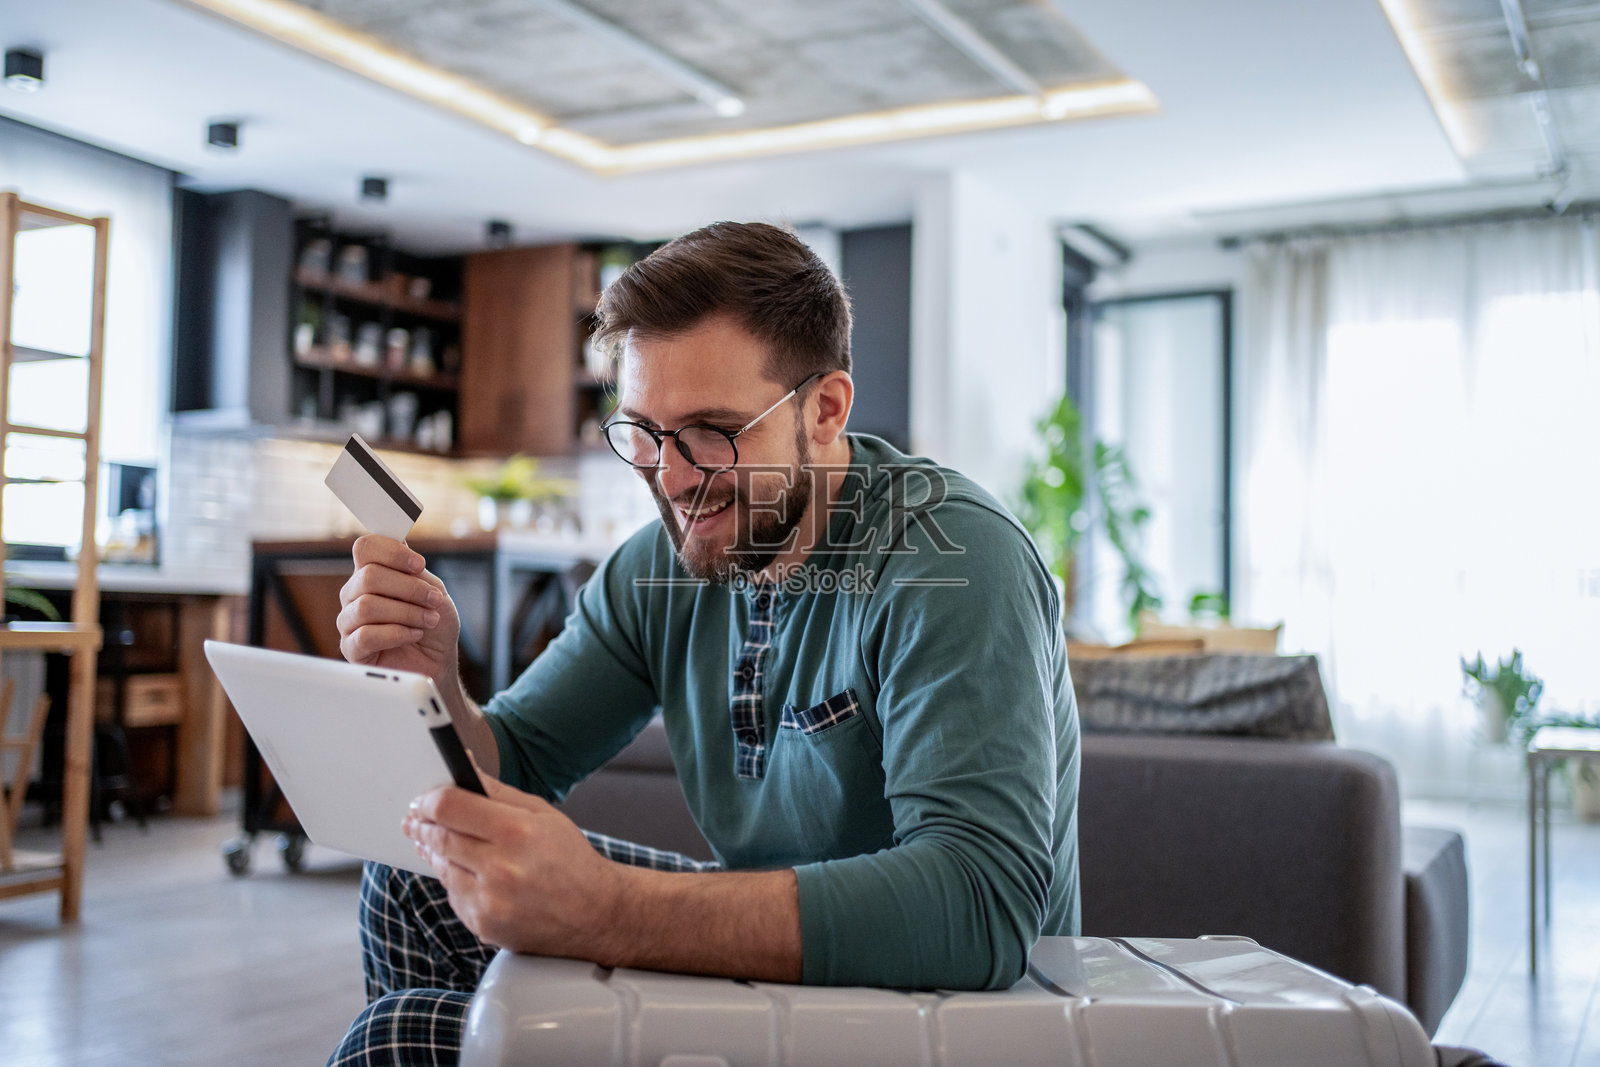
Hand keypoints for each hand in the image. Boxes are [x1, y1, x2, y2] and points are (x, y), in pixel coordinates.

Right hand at [337, 534, 460, 685]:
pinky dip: (397, 634)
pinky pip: (365, 635)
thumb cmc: (433, 626)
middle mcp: (356, 594)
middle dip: (409, 588)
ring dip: (406, 613)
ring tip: (428, 621)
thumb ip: (415, 571)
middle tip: (433, 601)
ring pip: (367, 605)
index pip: (366, 548)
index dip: (392, 552)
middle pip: (368, 575)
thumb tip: (400, 544)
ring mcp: (350, 621)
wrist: (438, 662)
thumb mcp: (433, 592)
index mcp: (373, 573)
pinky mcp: (351, 648)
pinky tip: (413, 636)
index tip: (419, 565)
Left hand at [403, 772, 623, 959]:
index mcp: (516, 831)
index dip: (428, 800)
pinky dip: (453, 880)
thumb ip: (497, 791)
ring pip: (441, 867)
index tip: (422, 800)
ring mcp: (489, 901)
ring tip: (434, 842)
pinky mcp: (483, 925)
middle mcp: (500, 867)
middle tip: (415, 819)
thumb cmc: (569, 858)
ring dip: (433, 852)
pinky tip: (465, 872)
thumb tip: (464, 765)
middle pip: (439, 837)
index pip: (449, 806)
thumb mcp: (542, 813)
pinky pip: (452, 895)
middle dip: (421, 825)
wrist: (594, 913)